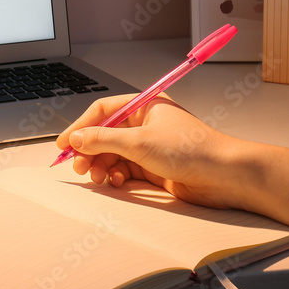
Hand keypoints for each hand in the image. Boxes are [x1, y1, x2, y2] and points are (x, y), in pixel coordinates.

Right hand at [56, 94, 248, 208]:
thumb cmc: (192, 149)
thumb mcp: (140, 142)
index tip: (64, 142)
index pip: (103, 111)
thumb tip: (76, 138)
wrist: (225, 176)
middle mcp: (146, 124)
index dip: (81, 126)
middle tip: (78, 165)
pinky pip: (125, 169)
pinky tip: (117, 182)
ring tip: (97, 176)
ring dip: (101, 165)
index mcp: (144, 106)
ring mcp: (150, 146)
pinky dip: (117, 176)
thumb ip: (103, 139)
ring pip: (113, 154)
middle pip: (105, 134)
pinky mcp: (154, 167)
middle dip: (90, 150)